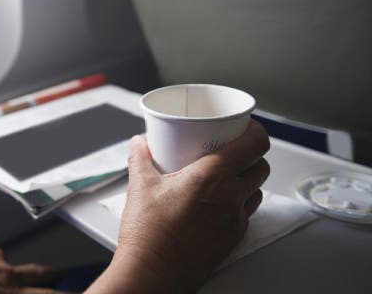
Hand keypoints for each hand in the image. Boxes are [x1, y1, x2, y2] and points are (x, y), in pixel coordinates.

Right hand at [88, 120, 269, 292]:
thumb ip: (141, 157)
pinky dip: (238, 204)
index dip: (255, 130)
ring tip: (226, 178)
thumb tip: (140, 143)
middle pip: (260, 166)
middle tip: (231, 151)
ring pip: (257, 191)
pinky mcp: (232, 239)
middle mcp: (231, 197)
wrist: (152, 273)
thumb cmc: (148, 235)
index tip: (245, 126)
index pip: (254, 144)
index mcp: (213, 177)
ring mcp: (234, 220)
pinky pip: (246, 214)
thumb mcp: (140, 185)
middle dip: (250, 155)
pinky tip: (218, 205)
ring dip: (247, 181)